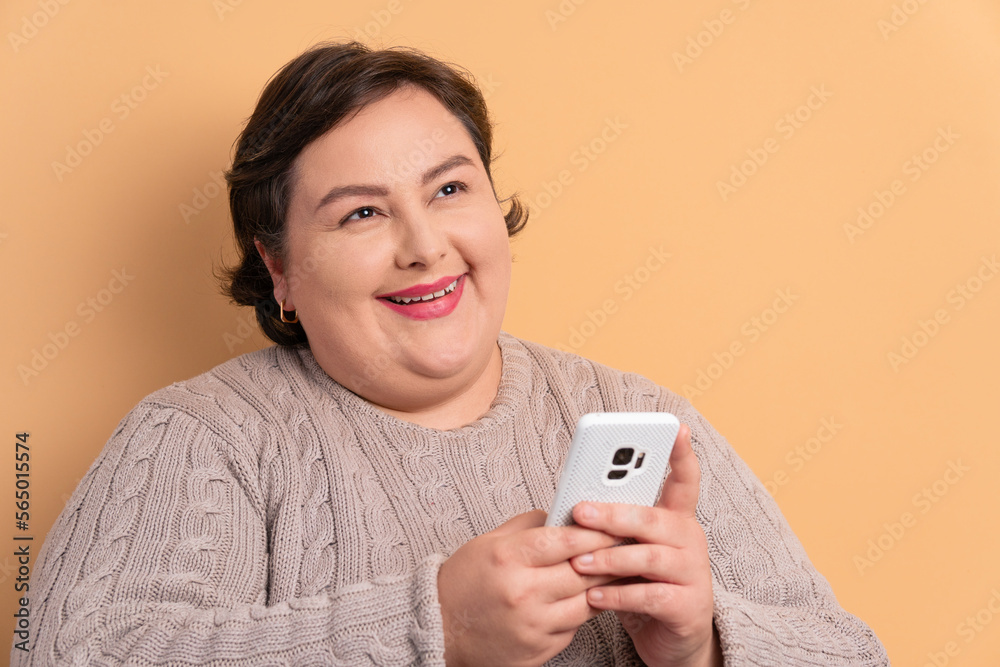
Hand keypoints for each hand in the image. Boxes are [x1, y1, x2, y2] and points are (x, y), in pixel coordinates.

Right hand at [437, 510, 619, 666]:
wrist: (439, 630)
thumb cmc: (462, 583)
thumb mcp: (488, 541)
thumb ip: (528, 525)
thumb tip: (562, 515)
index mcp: (507, 559)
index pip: (565, 540)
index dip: (595, 530)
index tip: (613, 524)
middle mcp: (522, 593)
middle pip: (583, 571)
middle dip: (608, 556)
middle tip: (625, 545)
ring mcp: (532, 625)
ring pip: (587, 601)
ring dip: (603, 585)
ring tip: (613, 571)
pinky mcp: (539, 649)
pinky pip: (575, 626)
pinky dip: (581, 610)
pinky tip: (583, 597)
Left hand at [568, 424, 721, 666]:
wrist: (674, 640)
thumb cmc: (645, 584)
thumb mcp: (632, 550)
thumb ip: (616, 528)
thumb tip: (575, 505)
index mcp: (676, 519)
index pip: (684, 480)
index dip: (681, 454)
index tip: (675, 428)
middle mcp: (689, 539)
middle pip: (652, 518)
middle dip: (613, 513)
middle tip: (580, 511)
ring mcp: (692, 572)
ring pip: (649, 556)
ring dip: (609, 559)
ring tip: (579, 562)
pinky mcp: (688, 605)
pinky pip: (650, 595)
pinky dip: (618, 596)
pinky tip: (594, 597)